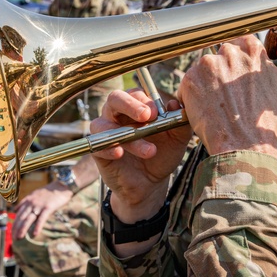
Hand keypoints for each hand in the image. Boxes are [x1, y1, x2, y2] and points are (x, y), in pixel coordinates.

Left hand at [12, 184, 72, 238]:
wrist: (61, 185)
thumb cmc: (49, 191)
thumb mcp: (34, 194)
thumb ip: (25, 202)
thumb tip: (16, 209)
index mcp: (28, 200)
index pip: (18, 214)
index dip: (14, 223)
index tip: (12, 231)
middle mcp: (31, 203)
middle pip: (21, 217)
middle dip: (16, 228)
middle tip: (14, 238)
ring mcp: (39, 206)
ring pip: (29, 219)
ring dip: (23, 229)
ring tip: (19, 238)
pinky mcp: (48, 208)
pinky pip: (41, 219)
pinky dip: (37, 227)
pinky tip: (34, 234)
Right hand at [90, 88, 191, 221]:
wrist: (150, 183)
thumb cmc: (162, 154)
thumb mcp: (176, 140)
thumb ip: (179, 121)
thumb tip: (176, 104)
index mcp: (136, 107)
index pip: (135, 93)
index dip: (144, 100)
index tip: (157, 112)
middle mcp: (117, 114)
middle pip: (115, 98)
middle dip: (130, 105)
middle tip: (147, 116)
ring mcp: (106, 131)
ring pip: (106, 124)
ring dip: (128, 135)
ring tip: (150, 151)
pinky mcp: (98, 150)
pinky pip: (97, 144)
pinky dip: (108, 148)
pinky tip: (120, 153)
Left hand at [178, 35, 276, 157]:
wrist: (245, 146)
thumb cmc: (269, 120)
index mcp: (252, 50)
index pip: (242, 43)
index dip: (242, 62)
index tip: (241, 78)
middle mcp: (229, 53)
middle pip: (223, 54)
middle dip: (226, 71)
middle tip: (231, 94)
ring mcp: (207, 66)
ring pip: (206, 67)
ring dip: (210, 80)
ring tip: (220, 103)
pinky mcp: (190, 80)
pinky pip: (190, 81)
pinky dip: (196, 93)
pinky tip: (207, 108)